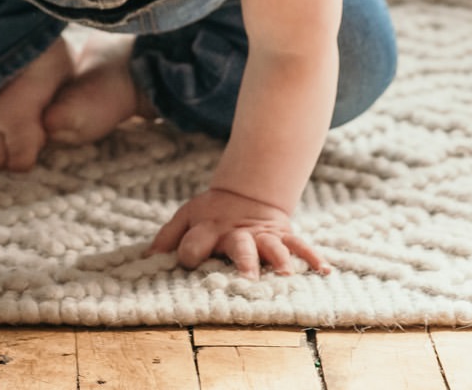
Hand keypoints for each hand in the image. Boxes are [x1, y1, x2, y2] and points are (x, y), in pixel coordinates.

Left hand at [148, 187, 330, 278]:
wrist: (247, 194)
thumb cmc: (211, 213)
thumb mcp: (186, 217)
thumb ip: (167, 236)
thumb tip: (146, 258)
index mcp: (209, 228)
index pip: (195, 242)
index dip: (189, 251)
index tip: (188, 260)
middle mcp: (237, 234)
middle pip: (239, 247)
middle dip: (244, 262)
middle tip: (247, 278)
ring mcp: (263, 235)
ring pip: (273, 248)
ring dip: (280, 260)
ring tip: (287, 274)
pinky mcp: (283, 235)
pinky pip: (301, 245)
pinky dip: (313, 257)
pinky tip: (325, 270)